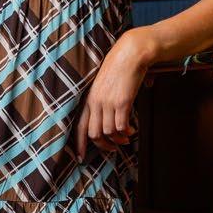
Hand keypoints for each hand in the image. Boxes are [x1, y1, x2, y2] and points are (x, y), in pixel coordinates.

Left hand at [74, 29, 155, 158]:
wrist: (131, 53)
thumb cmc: (119, 67)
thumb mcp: (104, 85)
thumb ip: (103, 100)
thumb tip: (110, 117)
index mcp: (89, 98)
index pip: (79, 126)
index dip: (80, 145)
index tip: (82, 158)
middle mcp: (96, 102)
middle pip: (94, 134)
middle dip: (104, 145)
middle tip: (114, 147)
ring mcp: (108, 103)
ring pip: (109, 132)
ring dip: (119, 139)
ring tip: (126, 138)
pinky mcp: (122, 102)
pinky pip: (121, 126)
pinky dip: (127, 132)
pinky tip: (132, 130)